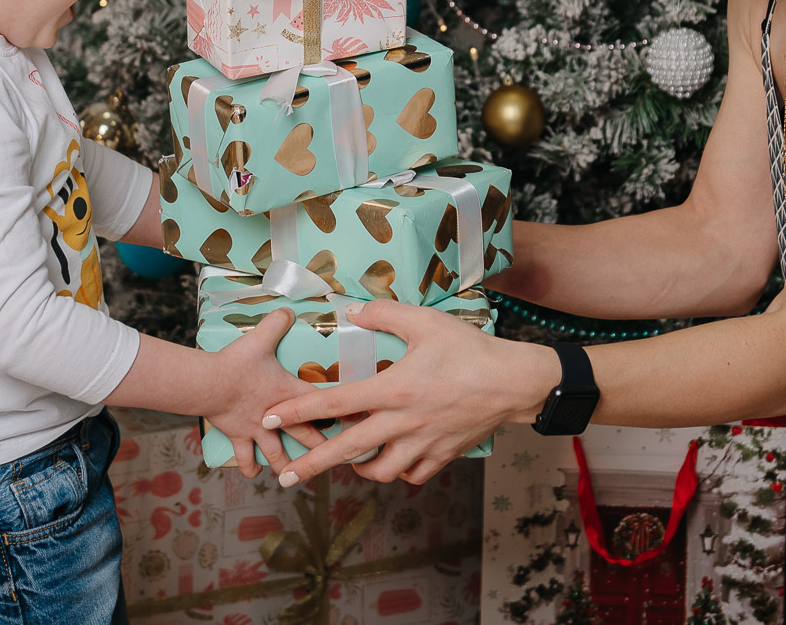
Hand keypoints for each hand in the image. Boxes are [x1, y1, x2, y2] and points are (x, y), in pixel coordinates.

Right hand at [204, 310, 328, 476]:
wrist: (209, 384)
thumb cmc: (236, 363)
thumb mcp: (260, 337)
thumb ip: (277, 322)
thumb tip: (289, 309)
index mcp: (288, 392)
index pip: (323, 402)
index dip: (342, 409)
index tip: (360, 418)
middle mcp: (277, 416)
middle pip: (305, 435)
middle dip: (322, 447)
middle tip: (338, 456)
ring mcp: (258, 429)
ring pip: (276, 453)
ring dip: (285, 463)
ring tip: (294, 473)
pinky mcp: (238, 436)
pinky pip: (245, 456)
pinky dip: (248, 466)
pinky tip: (253, 474)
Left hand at [259, 300, 560, 485]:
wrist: (515, 382)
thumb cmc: (470, 349)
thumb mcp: (426, 321)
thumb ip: (385, 313)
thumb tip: (352, 310)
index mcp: (393, 389)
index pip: (335, 404)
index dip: (298, 410)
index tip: (270, 418)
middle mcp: (403, 423)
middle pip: (347, 451)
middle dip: (311, 464)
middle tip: (285, 476)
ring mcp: (423, 444)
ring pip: (380, 470)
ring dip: (359, 468)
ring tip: (349, 461)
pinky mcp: (443, 455)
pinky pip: (412, 474)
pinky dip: (399, 470)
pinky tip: (394, 459)